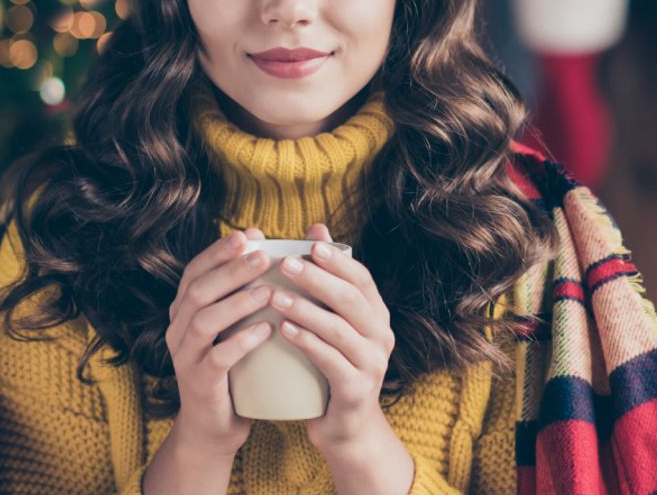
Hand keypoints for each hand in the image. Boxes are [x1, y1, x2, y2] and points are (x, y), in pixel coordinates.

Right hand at [165, 227, 273, 455]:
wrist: (215, 426)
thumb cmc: (232, 367)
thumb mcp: (233, 325)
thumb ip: (243, 289)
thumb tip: (263, 242)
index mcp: (184, 311)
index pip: (195, 271)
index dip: (218, 251)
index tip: (247, 235)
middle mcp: (178, 329)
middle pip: (198, 290)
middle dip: (230, 269)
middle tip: (262, 255)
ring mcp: (185, 357)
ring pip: (204, 321)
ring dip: (237, 302)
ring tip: (269, 291)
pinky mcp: (199, 382)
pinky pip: (217, 358)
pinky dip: (241, 341)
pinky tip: (266, 330)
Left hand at [269, 223, 395, 450]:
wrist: (345, 427)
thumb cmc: (333, 365)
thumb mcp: (333, 320)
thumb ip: (327, 278)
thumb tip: (316, 228)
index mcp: (376, 315)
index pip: (361, 279)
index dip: (337, 261)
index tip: (309, 245)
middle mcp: (381, 336)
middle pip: (351, 299)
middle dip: (318, 279)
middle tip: (285, 264)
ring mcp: (372, 364)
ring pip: (339, 329)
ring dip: (306, 309)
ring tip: (275, 296)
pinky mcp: (356, 390)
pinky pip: (331, 361)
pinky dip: (307, 342)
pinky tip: (283, 330)